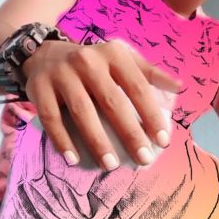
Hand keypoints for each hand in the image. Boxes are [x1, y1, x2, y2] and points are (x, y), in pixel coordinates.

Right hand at [22, 39, 180, 169]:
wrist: (44, 52)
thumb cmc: (93, 63)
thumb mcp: (121, 59)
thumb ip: (150, 73)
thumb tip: (180, 87)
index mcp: (113, 54)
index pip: (137, 86)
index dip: (151, 114)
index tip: (163, 141)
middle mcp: (87, 61)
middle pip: (112, 102)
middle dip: (130, 133)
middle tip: (143, 159)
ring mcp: (61, 74)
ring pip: (82, 112)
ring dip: (97, 141)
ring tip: (111, 165)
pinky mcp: (39, 88)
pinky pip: (52, 118)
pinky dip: (62, 140)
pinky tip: (73, 160)